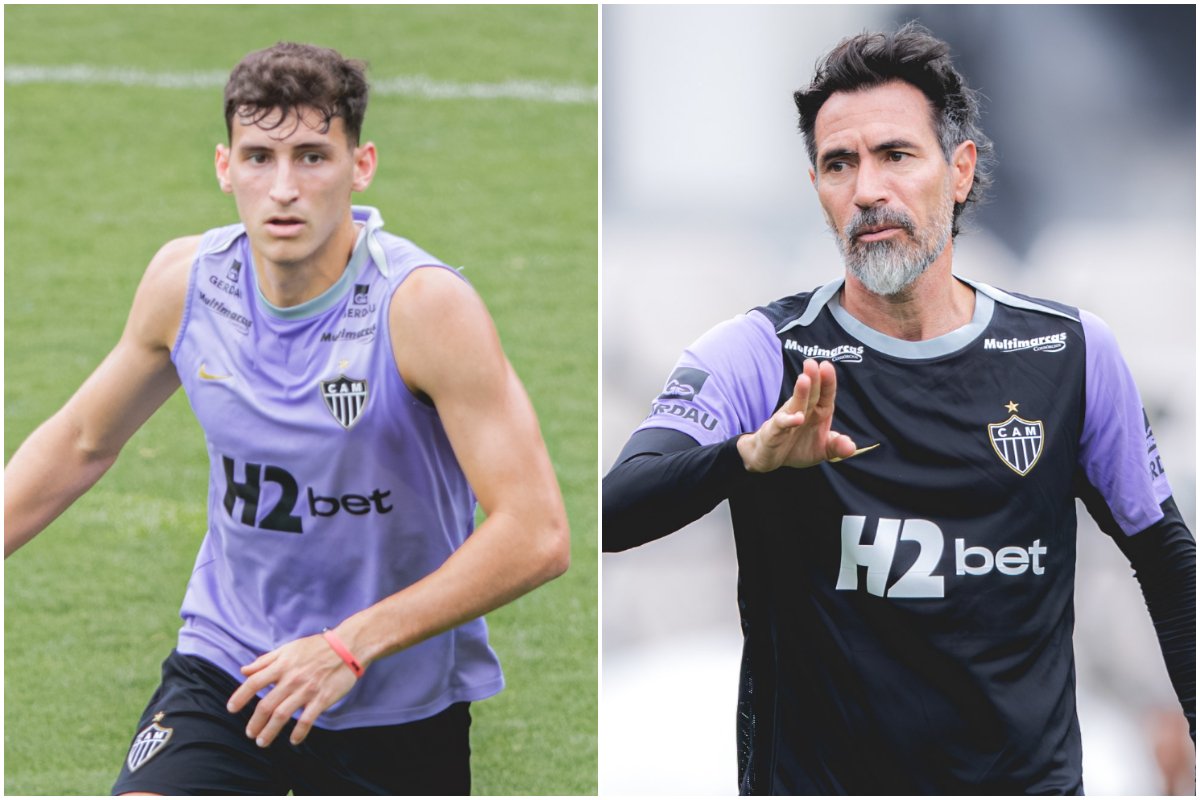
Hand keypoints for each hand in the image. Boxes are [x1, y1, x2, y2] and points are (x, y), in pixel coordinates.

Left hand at [226, 631, 360, 747]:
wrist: (348, 646)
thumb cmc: (317, 647)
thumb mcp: (288, 649)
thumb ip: (265, 660)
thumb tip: (244, 670)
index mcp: (282, 665)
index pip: (254, 683)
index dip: (240, 696)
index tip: (231, 709)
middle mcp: (292, 679)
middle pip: (266, 705)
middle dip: (255, 723)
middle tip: (250, 733)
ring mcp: (307, 690)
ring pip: (282, 715)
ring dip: (270, 731)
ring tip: (263, 741)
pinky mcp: (322, 698)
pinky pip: (307, 720)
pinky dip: (299, 732)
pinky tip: (293, 740)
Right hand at [736, 359, 856, 471]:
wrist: (769, 457)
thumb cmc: (797, 447)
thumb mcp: (822, 450)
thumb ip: (836, 446)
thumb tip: (850, 447)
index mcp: (817, 412)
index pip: (825, 394)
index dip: (827, 381)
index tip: (827, 366)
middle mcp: (802, 411)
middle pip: (810, 394)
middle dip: (813, 379)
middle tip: (812, 363)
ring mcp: (787, 420)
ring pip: (795, 404)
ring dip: (800, 393)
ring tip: (804, 379)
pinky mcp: (774, 432)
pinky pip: (781, 424)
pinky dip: (788, 421)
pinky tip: (797, 418)